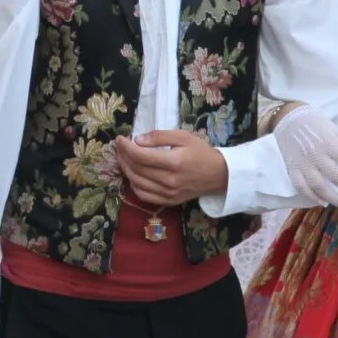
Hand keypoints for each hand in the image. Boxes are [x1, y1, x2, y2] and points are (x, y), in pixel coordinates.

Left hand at [113, 129, 228, 207]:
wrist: (217, 174)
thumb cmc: (200, 152)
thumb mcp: (183, 136)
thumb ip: (159, 136)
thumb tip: (137, 140)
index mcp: (173, 162)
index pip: (141, 156)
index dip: (126, 147)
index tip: (120, 139)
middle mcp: (169, 180)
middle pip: (136, 169)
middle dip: (123, 157)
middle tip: (120, 147)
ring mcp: (168, 193)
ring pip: (137, 183)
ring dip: (126, 170)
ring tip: (123, 159)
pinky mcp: (169, 201)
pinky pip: (144, 196)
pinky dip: (134, 185)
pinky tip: (132, 175)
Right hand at [275, 106, 337, 210]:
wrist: (288, 118)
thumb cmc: (316, 124)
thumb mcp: (337, 132)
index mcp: (330, 144)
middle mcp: (316, 155)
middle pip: (337, 177)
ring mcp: (303, 164)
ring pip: (319, 186)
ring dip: (334, 199)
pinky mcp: (292, 170)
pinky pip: (302, 187)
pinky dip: (312, 197)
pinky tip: (323, 203)